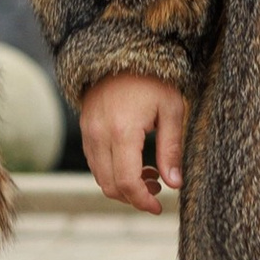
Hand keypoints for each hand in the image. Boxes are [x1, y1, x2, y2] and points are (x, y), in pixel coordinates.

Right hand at [80, 73, 189, 211]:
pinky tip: (134, 163)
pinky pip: (94, 163)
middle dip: (134, 197)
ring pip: (100, 177)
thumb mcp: (171, 110)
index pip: (127, 182)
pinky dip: (112, 172)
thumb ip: (171, 150)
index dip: (142, 201)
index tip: (159, 207)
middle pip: (110, 185)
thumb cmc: (152, 79)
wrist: (121, 51)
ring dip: (123, 186)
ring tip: (150, 174)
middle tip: (158, 190)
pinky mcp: (85, 129)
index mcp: (122, 131)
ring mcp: (88, 132)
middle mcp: (99, 134)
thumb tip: (174, 184)